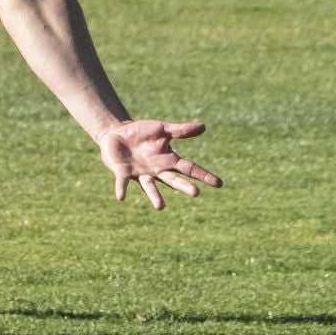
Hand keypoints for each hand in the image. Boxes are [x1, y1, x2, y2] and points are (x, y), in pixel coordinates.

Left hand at [97, 119, 221, 209]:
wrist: (117, 133)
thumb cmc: (142, 132)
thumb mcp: (162, 129)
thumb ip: (180, 130)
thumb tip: (203, 127)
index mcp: (169, 160)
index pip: (190, 169)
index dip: (203, 175)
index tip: (219, 183)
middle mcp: (157, 170)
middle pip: (173, 180)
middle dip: (184, 186)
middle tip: (195, 193)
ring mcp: (141, 173)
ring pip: (149, 187)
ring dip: (154, 196)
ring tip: (160, 207)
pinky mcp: (123, 172)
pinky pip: (123, 181)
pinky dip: (122, 188)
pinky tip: (121, 197)